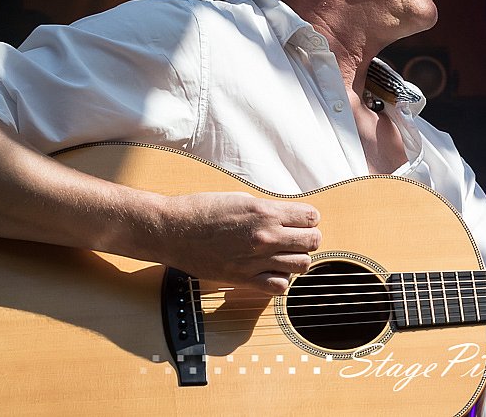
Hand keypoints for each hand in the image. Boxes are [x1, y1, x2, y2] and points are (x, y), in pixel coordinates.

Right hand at [157, 192, 321, 294]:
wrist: (173, 230)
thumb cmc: (202, 210)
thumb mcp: (242, 199)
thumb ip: (269, 209)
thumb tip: (290, 216)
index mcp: (266, 212)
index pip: (312, 217)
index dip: (309, 218)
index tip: (301, 220)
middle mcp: (265, 237)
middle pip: (313, 241)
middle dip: (308, 238)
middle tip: (296, 237)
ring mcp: (256, 260)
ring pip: (302, 265)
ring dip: (297, 259)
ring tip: (285, 254)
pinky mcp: (244, 279)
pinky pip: (280, 287)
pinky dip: (281, 280)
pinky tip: (272, 271)